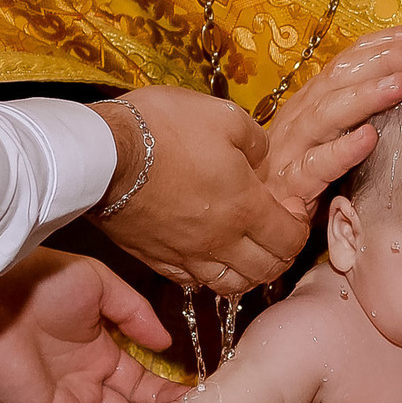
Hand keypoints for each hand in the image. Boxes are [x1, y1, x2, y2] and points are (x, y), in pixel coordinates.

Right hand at [89, 87, 309, 293]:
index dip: (299, 227)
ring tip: (248, 255)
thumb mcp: (222, 116)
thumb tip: (263, 158)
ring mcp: (189, 257)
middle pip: (267, 270)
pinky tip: (208, 259)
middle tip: (277, 235)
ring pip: (233, 286)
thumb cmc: (162, 129)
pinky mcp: (159, 261)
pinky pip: (194, 282)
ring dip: (249, 274)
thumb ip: (254, 140)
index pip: (290, 238)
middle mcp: (221, 242)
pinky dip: (209, 276)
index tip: (292, 210)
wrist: (102, 154)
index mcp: (244, 208)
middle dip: (281, 255)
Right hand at [262, 22, 401, 218]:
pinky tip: (369, 139)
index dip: (391, 41)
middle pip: (343, 77)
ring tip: (400, 84)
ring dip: (365, 96)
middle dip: (386, 58)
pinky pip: (316, 166)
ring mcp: (293, 150)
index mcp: (314, 100)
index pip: (353, 58)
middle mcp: (302, 116)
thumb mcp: (333, 138)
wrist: (258, 220)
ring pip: (328, 114)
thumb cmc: (303, 180)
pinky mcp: (291, 185)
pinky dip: (342, 151)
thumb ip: (361, 113)